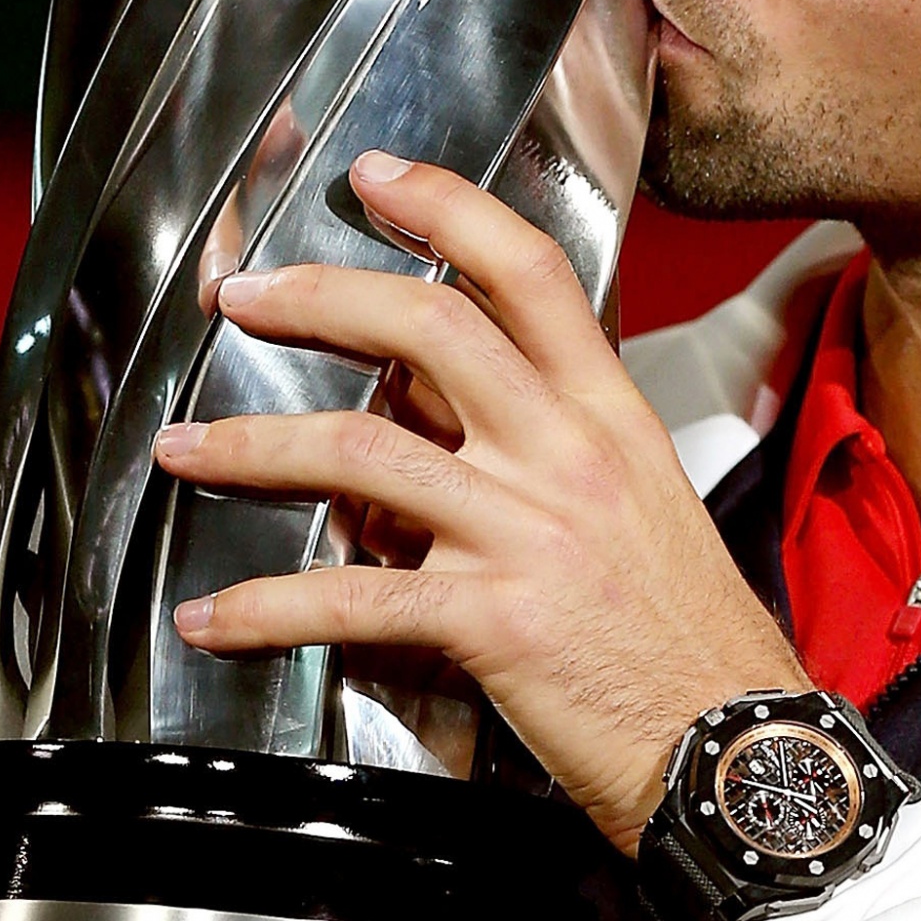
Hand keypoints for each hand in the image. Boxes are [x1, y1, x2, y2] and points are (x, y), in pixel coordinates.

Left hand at [154, 152, 808, 854]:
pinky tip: (215, 616)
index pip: (528, 271)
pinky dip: (264, 607)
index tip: (377, 176)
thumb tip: (434, 409)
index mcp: (609, 414)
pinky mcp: (492, 620)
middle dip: (317, 297)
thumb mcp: (639, 499)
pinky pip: (351, 597)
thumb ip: (544, 441)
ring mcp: (528, 532)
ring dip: (251, 443)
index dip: (447, 206)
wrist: (734, 744)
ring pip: (361, 449)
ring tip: (186, 446)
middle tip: (242, 298)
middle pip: (429, 327)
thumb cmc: (686, 631)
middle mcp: (566, 454)